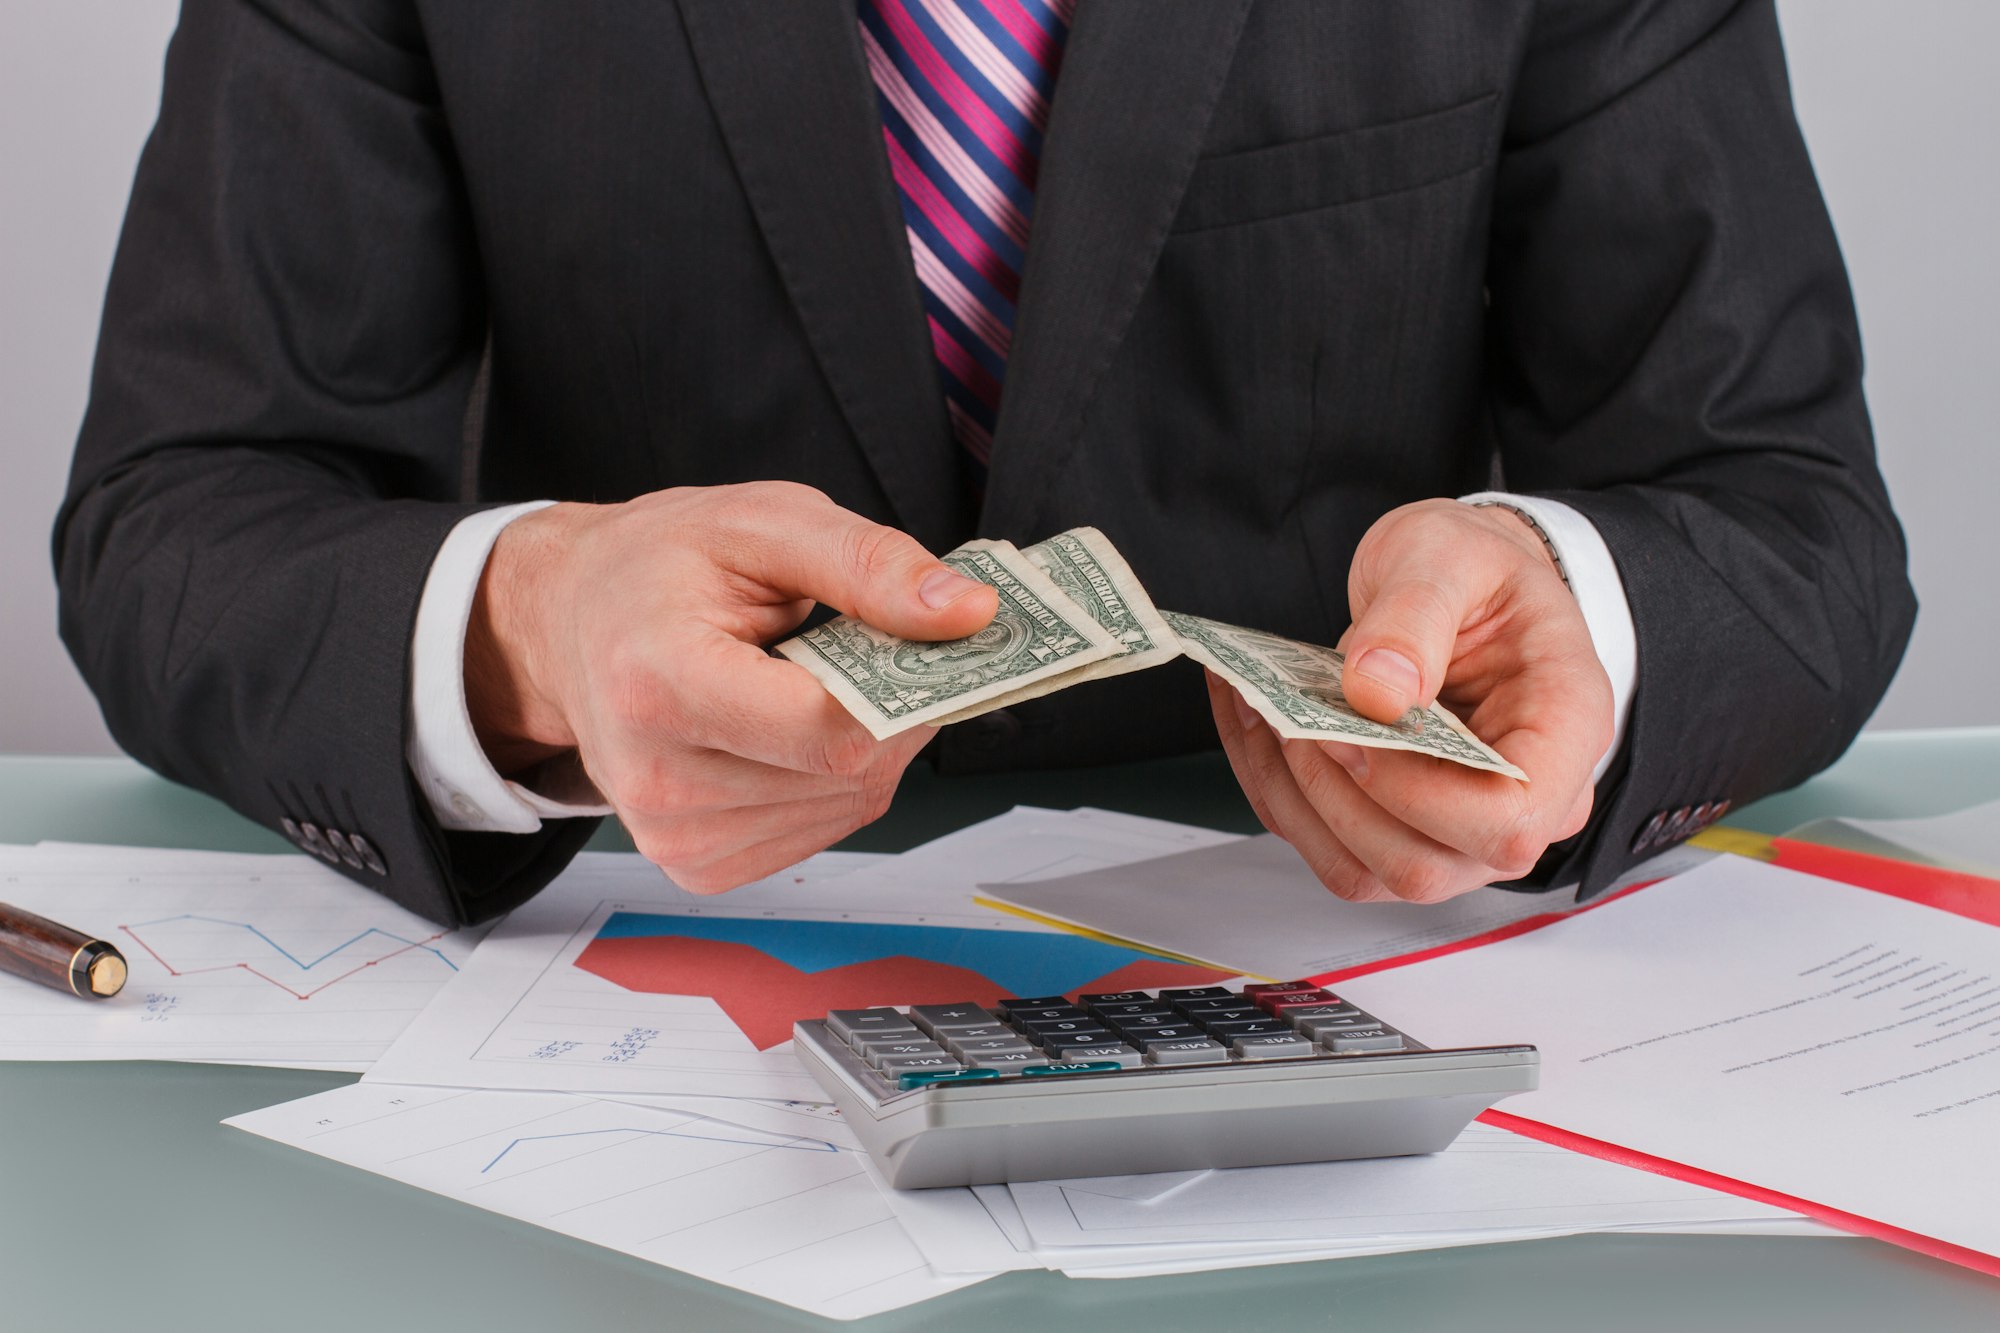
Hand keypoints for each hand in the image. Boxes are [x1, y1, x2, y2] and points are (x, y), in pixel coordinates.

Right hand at [464, 482, 996, 890]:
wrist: (573, 619)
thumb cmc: (661, 566)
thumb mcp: (765, 522)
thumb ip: (869, 564)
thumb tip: (968, 615)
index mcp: (660, 682)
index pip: (832, 729)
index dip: (904, 686)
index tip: (927, 639)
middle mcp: (656, 779)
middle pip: (850, 772)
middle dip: (889, 708)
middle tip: (862, 645)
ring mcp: (673, 835)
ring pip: (847, 804)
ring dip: (863, 744)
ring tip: (808, 683)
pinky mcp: (695, 866)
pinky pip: (820, 830)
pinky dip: (832, 778)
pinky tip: (792, 731)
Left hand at [1208, 499, 1612, 902]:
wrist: (1461, 580)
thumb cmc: (1475, 568)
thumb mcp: (1450, 552)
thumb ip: (1417, 613)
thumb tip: (1376, 690)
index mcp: (1565, 732)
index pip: (1510, 821)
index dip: (1419, 794)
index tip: (1355, 727)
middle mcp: (1522, 803)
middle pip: (1424, 865)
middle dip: (1336, 795)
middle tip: (1286, 712)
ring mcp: (1459, 828)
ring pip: (1366, 871)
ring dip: (1295, 801)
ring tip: (1257, 711)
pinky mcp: (1401, 828)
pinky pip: (1328, 846)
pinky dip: (1277, 794)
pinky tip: (1251, 723)